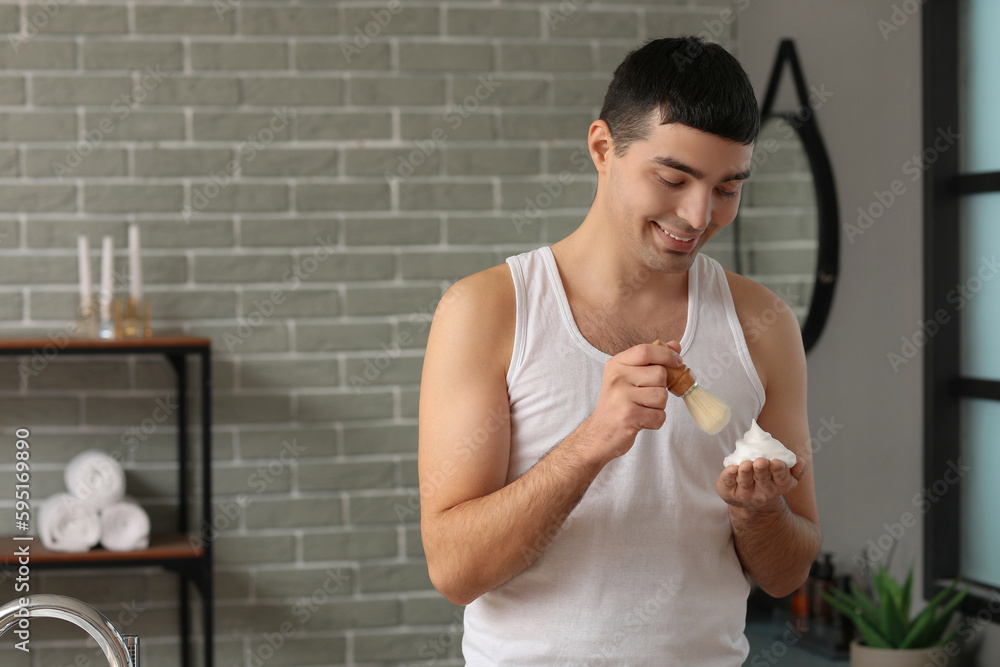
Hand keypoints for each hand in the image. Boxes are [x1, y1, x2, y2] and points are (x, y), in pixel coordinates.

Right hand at [579, 340, 682, 462]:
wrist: (600, 433)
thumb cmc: (618, 404)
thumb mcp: (629, 377)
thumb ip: (652, 361)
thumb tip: (675, 345)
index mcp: (616, 364)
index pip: (646, 351)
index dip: (667, 355)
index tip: (677, 362)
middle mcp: (617, 378)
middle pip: (660, 374)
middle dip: (662, 388)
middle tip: (646, 397)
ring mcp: (622, 397)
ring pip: (662, 396)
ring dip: (658, 406)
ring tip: (642, 409)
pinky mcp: (629, 416)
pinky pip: (660, 416)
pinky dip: (655, 421)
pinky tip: (641, 421)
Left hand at [716, 456, 806, 513]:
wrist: (748, 502)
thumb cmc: (768, 479)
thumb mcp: (786, 476)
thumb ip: (797, 468)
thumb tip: (799, 461)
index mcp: (779, 485)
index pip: (781, 479)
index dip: (779, 470)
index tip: (776, 462)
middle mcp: (763, 491)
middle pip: (763, 479)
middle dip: (762, 470)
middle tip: (761, 461)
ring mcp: (745, 493)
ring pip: (745, 481)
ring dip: (746, 472)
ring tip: (746, 464)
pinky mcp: (728, 491)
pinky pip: (728, 483)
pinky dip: (729, 475)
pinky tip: (731, 468)